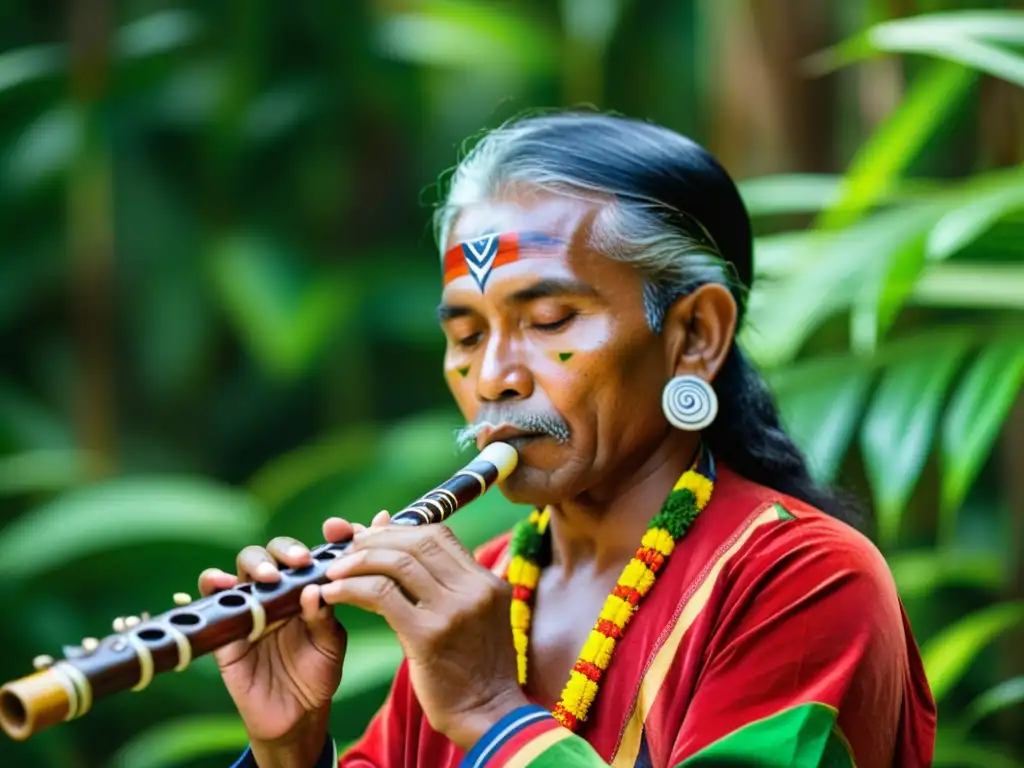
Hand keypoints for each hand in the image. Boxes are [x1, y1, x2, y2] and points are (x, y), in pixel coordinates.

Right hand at [197, 512, 390, 759]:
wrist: (296, 715)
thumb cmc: (318, 674)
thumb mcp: (331, 645)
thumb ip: (325, 617)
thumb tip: (313, 590)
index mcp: (307, 588)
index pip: (311, 552)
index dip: (323, 536)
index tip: (339, 529)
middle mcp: (278, 590)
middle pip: (274, 551)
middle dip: (286, 550)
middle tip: (300, 562)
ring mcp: (252, 605)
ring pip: (244, 566)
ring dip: (255, 563)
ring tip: (268, 576)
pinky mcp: (226, 627)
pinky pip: (213, 598)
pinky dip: (213, 583)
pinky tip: (222, 583)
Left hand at [322, 516, 528, 749]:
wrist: (489, 715)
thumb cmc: (474, 670)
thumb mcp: (473, 618)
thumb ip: (444, 586)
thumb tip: (400, 554)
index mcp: (487, 581)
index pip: (439, 535)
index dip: (400, 530)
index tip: (373, 538)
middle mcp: (474, 589)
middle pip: (417, 542)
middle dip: (376, 540)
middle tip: (348, 549)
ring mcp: (453, 610)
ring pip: (397, 563)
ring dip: (358, 561)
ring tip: (334, 570)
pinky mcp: (428, 635)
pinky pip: (381, 595)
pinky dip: (351, 588)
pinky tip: (333, 594)